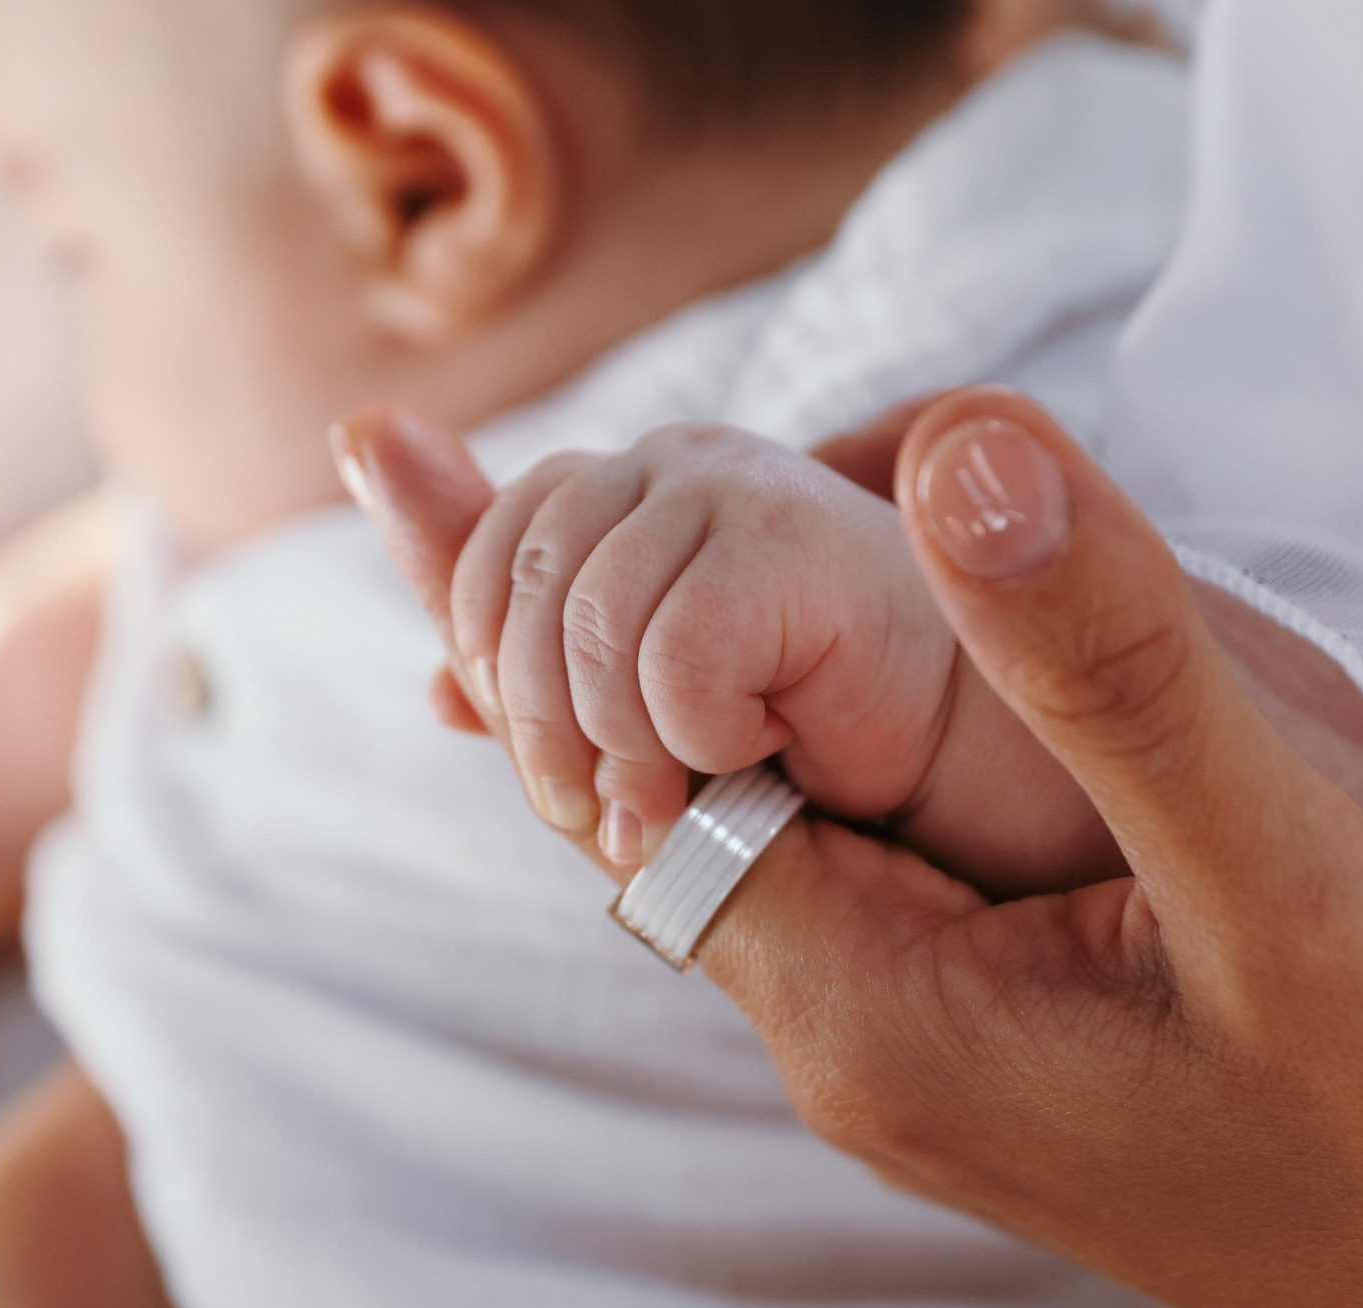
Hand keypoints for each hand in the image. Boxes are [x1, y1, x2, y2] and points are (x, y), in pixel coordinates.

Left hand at [365, 418, 955, 868]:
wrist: (1001, 791)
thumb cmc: (822, 744)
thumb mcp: (634, 697)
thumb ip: (509, 607)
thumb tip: (361, 437)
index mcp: (628, 485)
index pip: (486, 555)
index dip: (506, 671)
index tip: (577, 773)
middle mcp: (677, 458)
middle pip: (519, 588)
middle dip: (551, 730)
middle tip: (633, 814)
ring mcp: (737, 488)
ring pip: (587, 632)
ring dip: (633, 750)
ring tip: (705, 788)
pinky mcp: (797, 545)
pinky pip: (673, 656)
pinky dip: (703, 736)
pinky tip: (773, 744)